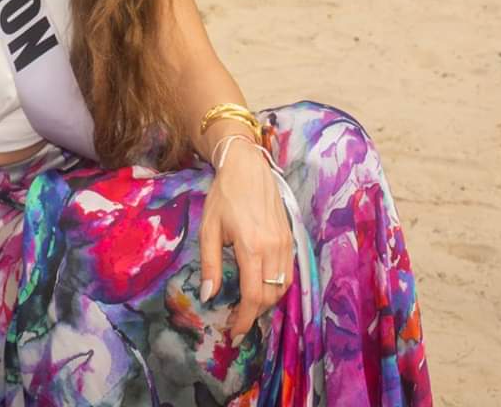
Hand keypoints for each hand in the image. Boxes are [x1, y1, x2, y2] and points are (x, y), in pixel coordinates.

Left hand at [198, 135, 294, 342]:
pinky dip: (277, 286)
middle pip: (271, 296)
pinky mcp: (291, 238)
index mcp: (252, 247)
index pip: (253, 295)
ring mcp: (286, 243)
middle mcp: (274, 248)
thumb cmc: (223, 196)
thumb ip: (209, 264)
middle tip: (236, 320)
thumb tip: (208, 296)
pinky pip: (289, 273)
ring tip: (247, 306)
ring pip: (283, 287)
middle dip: (254, 313)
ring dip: (267, 302)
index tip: (234, 333)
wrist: (247, 167)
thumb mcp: (208, 229)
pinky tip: (262, 286)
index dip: (245, 319)